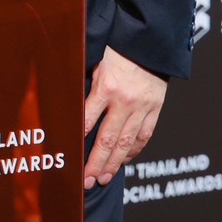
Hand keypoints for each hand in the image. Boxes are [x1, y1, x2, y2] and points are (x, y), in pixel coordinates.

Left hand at [82, 46, 166, 188]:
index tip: (69, 157)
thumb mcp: (95, 59)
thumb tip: (66, 100)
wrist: (150, 41)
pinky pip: (144, 135)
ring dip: (114, 164)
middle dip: (95, 163)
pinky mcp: (155, 109)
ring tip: (103, 178)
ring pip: (126, 143)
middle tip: (86, 181)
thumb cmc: (117, 47)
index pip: (87, 120)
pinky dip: (134, 150)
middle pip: (107, 140)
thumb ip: (83, 81)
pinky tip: (124, 160)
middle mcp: (125, 101)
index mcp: (106, 86)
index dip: (78, 140)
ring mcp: (142, 107)